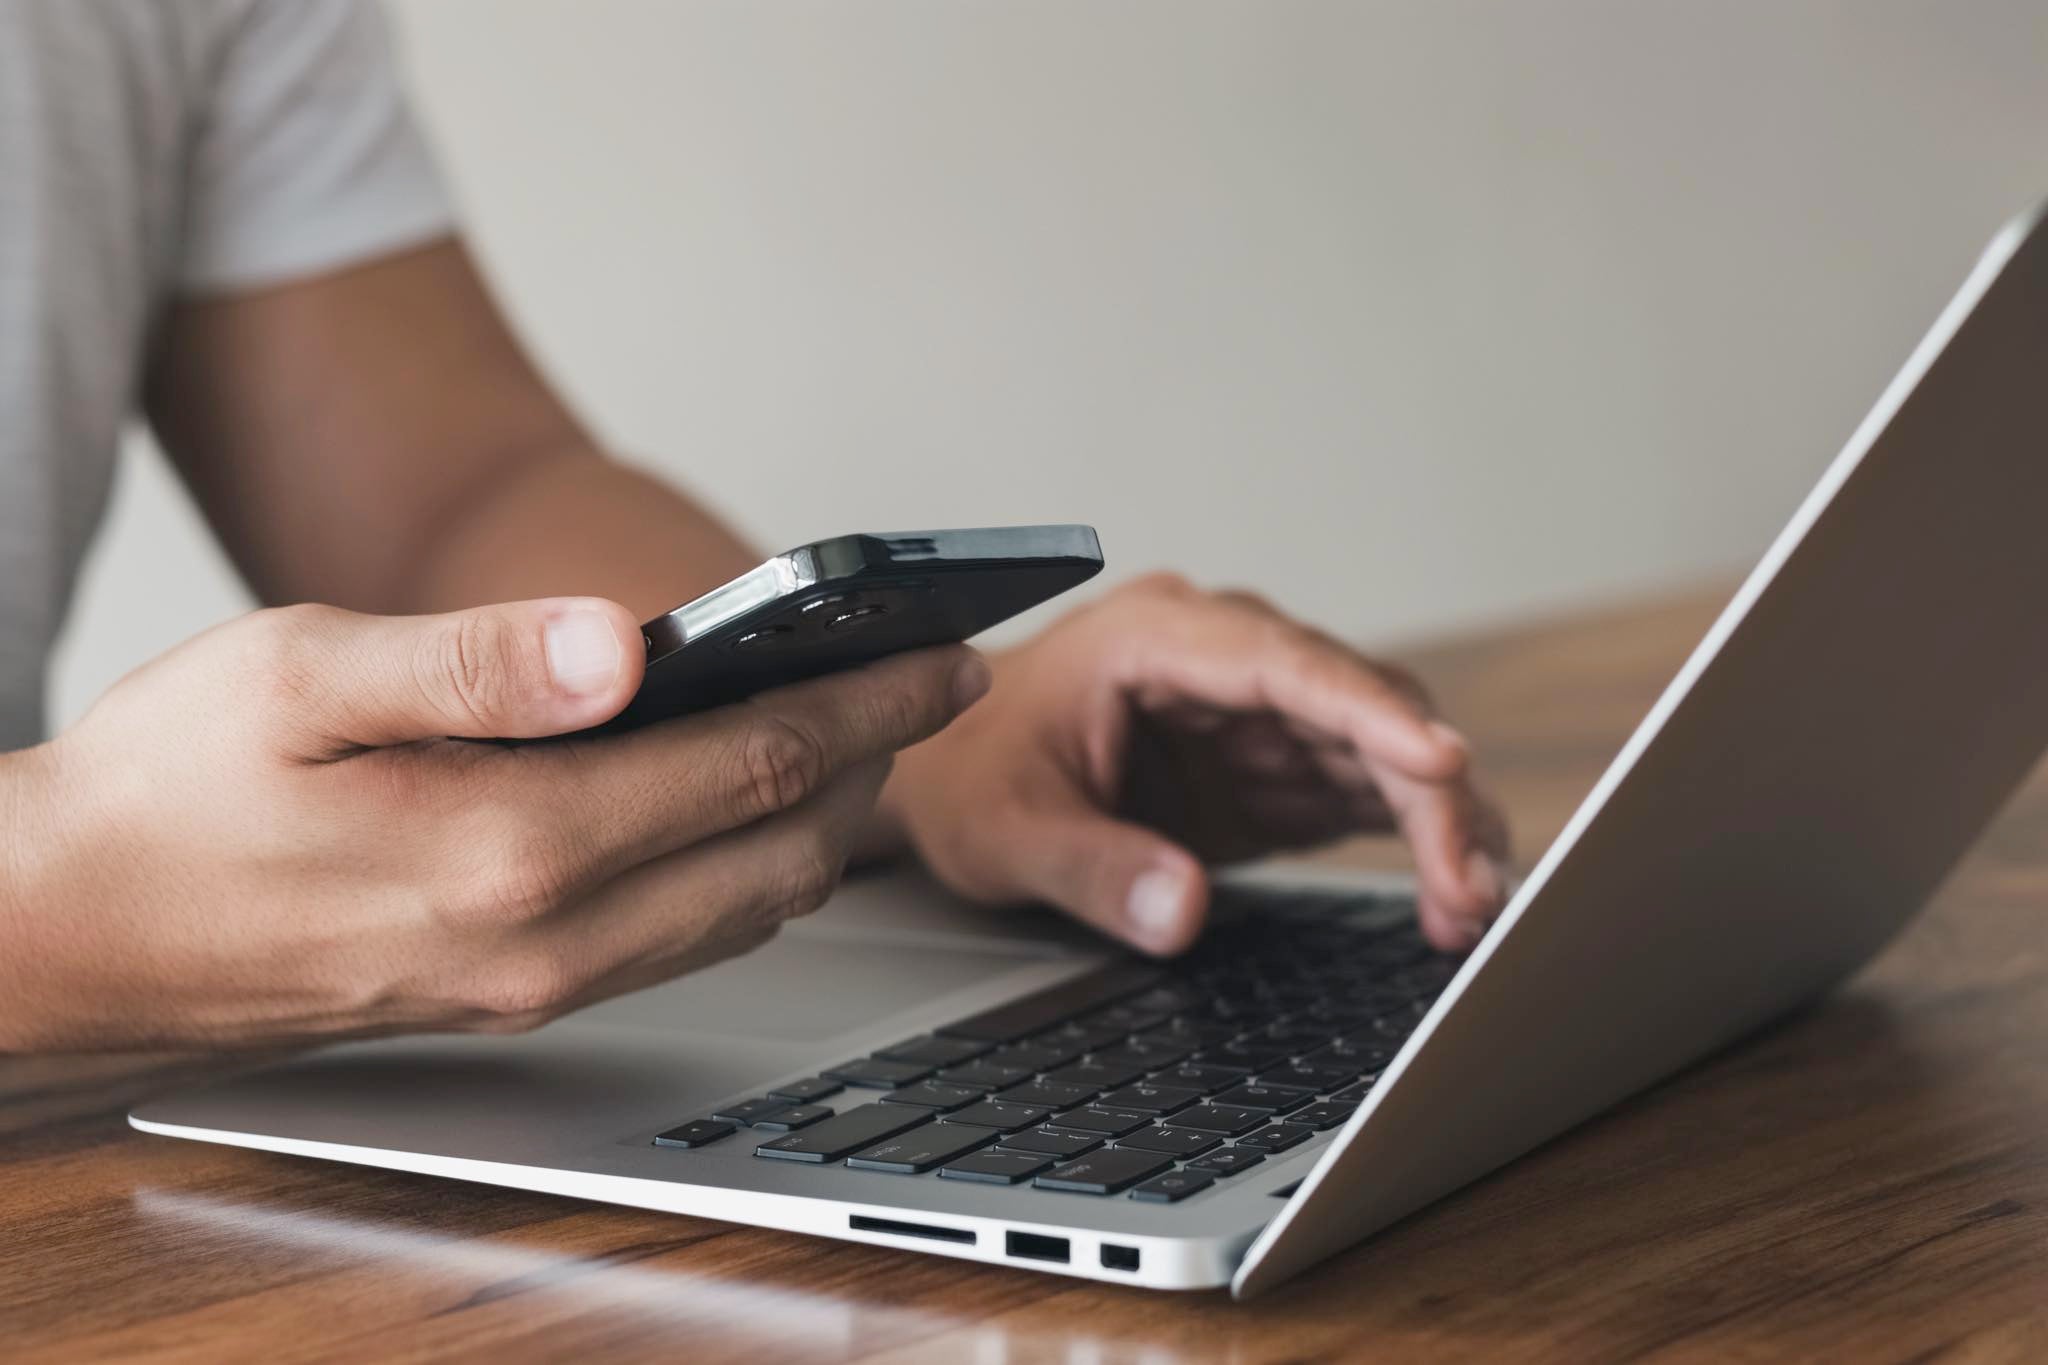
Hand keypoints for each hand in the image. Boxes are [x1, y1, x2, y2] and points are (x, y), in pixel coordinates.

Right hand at [0, 599, 986, 1049]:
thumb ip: (477, 661)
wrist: (68, 931)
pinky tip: (752, 813)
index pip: (752, 764)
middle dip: (875, 762)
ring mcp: (532, 983)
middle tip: (933, 684)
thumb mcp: (300, 674)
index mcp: (508, 847)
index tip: (943, 650)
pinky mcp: (510, 995)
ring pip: (744, 909)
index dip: (866, 702)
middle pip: (779, 849)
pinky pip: (679, 939)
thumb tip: (625, 643)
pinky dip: (749, 868)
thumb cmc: (168, 785)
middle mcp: (543, 939)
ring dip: (822, 823)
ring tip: (865, 739)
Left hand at [885, 573, 1508, 954]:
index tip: (1442, 762)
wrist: (951, 772)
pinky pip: (1362, 789)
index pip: (1283, 664)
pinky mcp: (1271, 762)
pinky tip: (1448, 895)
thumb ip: (1092, 868)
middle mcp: (1222, 659)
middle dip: (1426, 795)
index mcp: (1155, 639)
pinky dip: (1410, 840)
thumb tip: (1182, 909)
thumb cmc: (968, 773)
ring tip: (1473, 907)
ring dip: (1435, 823)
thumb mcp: (1007, 831)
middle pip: (1354, 708)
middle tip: (1468, 890)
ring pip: (1378, 750)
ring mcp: (1255, 709)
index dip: (1369, 712)